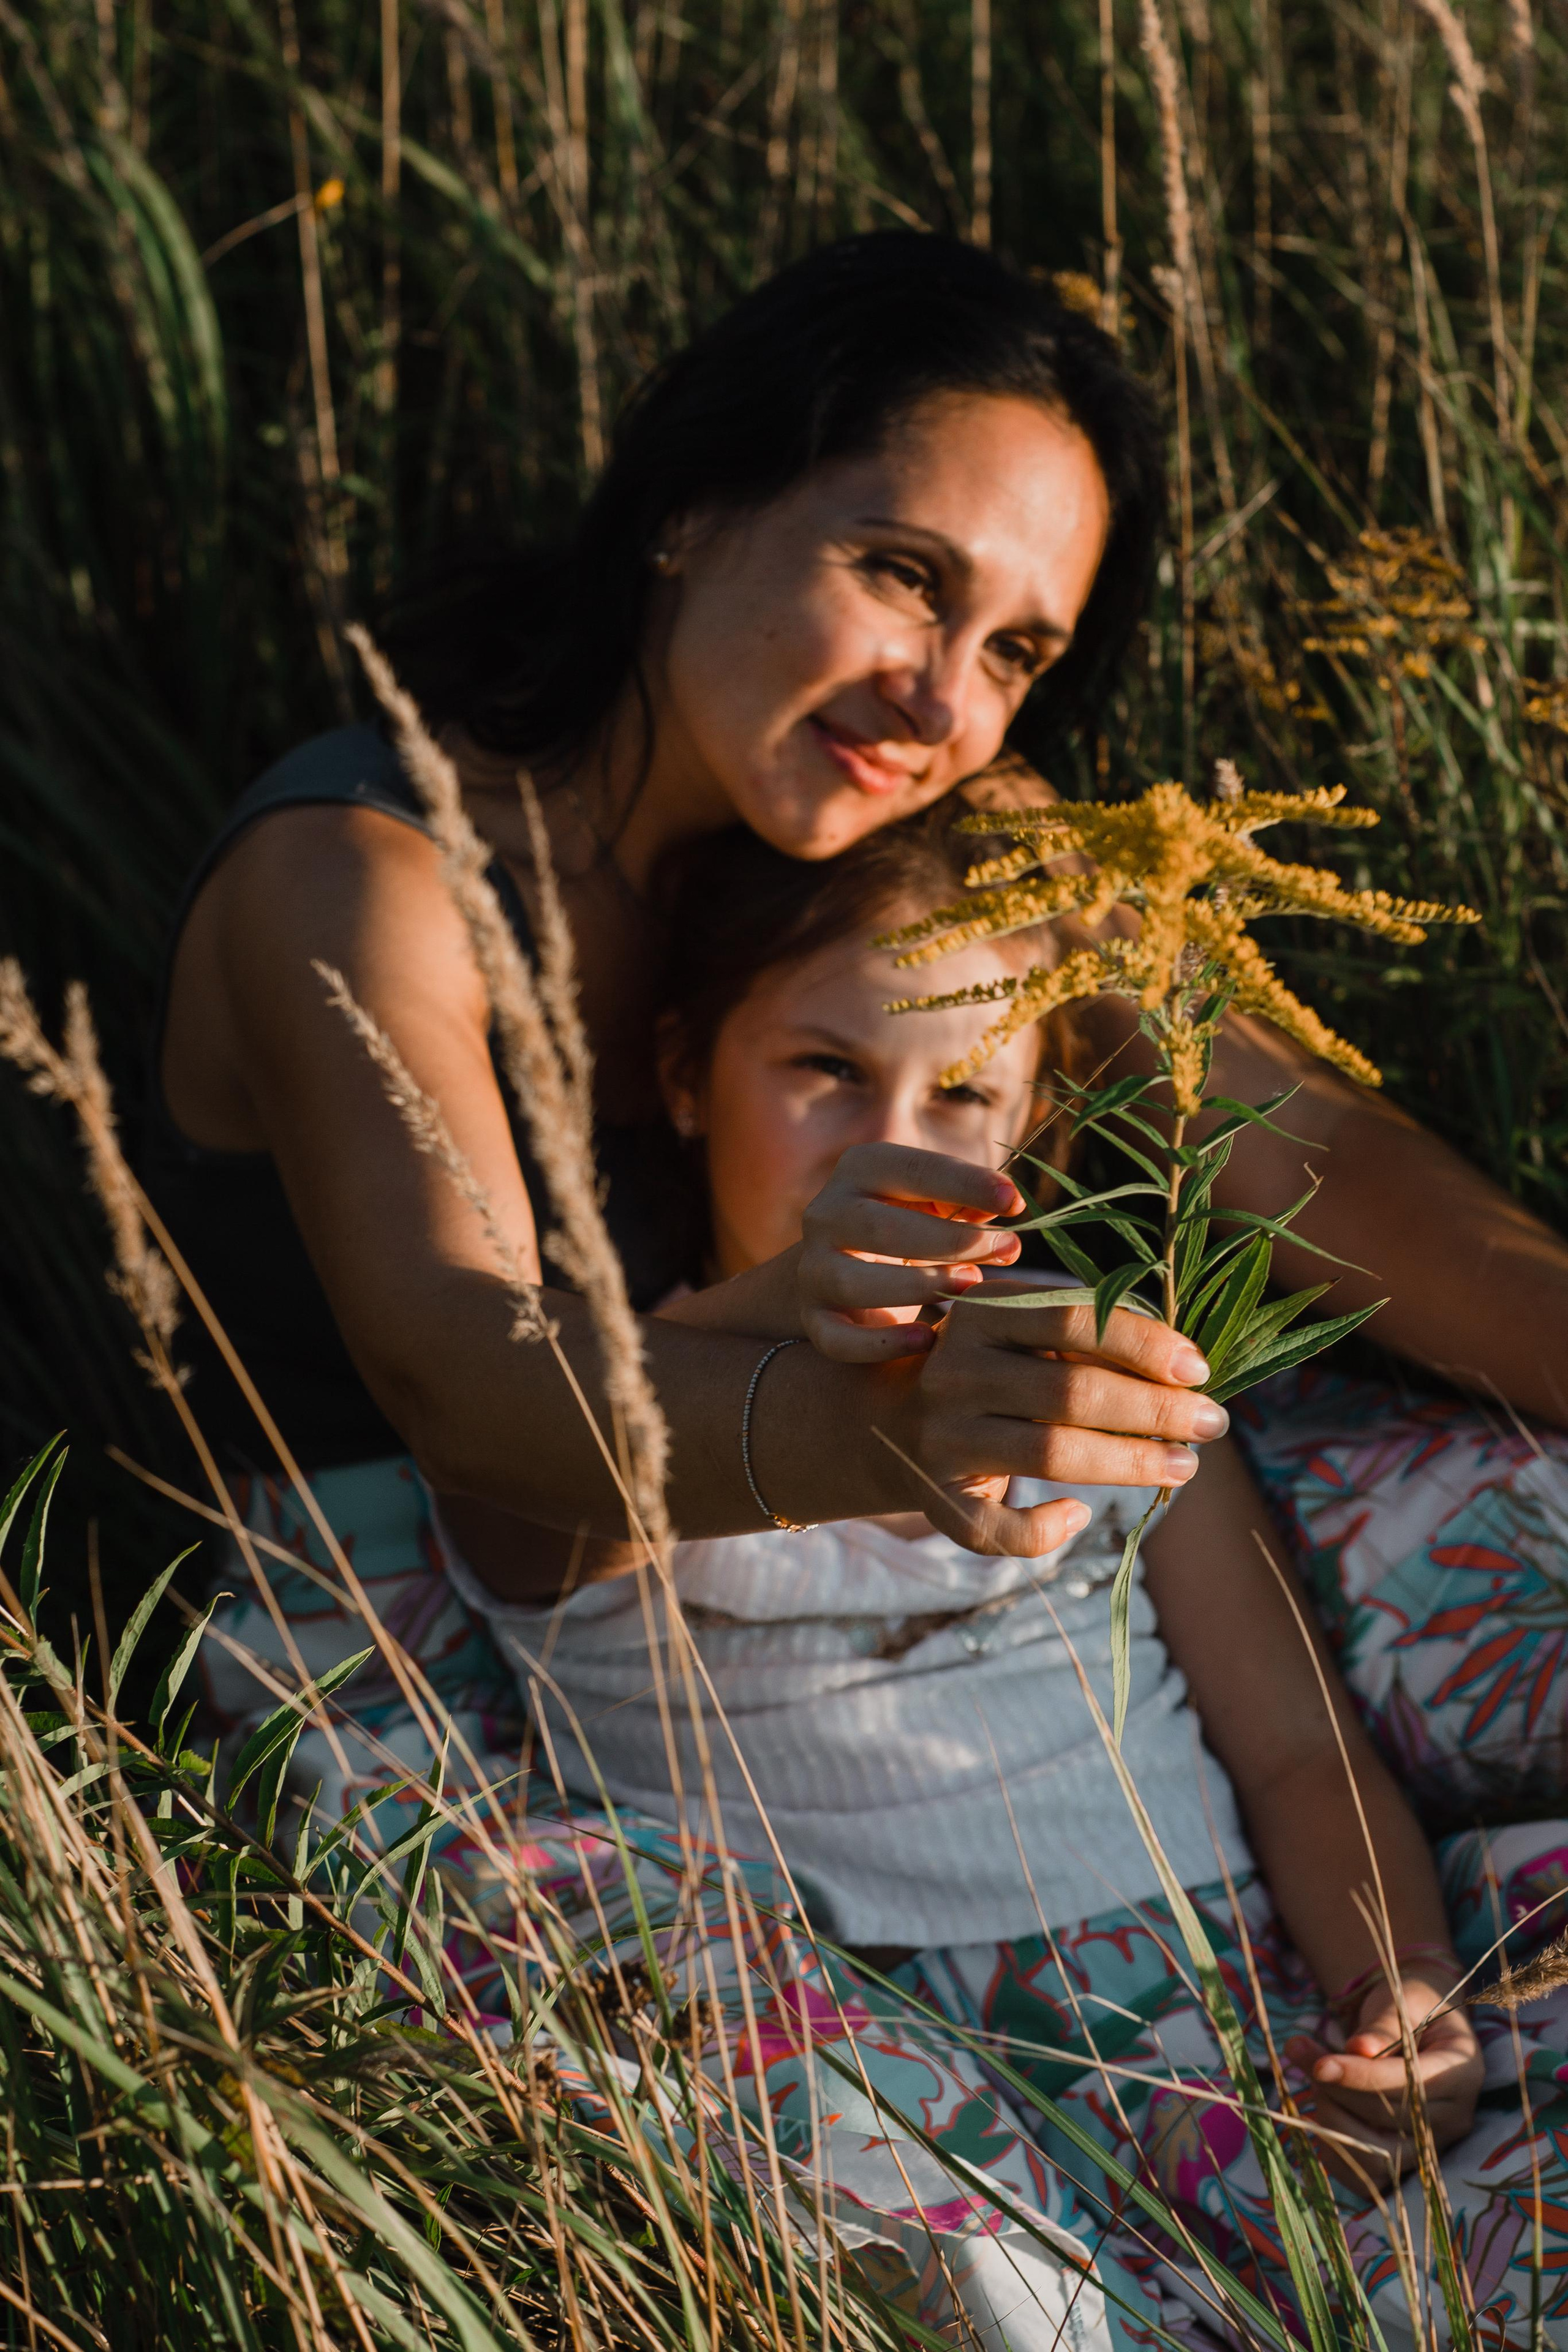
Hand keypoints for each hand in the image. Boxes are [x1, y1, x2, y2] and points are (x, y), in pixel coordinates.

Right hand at [797, 1142, 1027, 1363]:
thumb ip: (971, 1204)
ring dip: (919, 1286)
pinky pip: (837, 1338)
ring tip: (969, 1286)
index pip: (912, 1169)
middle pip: (881, 1226)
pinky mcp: (814, 1318)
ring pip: (853, 1281)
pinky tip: (925, 1341)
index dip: (966, 1183)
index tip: (1015, 1201)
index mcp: (859, 1170)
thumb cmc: (911, 1228)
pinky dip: (881, 1344)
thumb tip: (1010, 1216)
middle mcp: (825, 1213)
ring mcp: (813, 1268)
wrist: (848, 1271)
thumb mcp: (936, 1206)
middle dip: (952, 1240)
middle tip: (1007, 1248)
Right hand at [881, 1279, 1226, 1556]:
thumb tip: (1179, 1369)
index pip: (1072, 1320)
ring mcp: (942, 1438)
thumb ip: (1078, 1335)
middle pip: (1071, 1393)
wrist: (880, 1419)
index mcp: (979, 1315)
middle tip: (1211, 1422)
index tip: (1198, 1368)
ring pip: (1050, 1455)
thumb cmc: (980, 1366)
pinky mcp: (936, 1497)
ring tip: (1184, 1466)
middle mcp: (954, 1373)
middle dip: (1155, 1410)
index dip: (1143, 1344)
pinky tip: (1079, 1515)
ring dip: (1130, 1464)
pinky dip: (1044, 1529)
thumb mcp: (1013, 1329)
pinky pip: (997, 1528)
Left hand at [1286, 1970, 1481, 2194]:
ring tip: (1311, 2078)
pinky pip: (1368, 2179)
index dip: (1361, 2077)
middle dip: (1337, 2089)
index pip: (1411, 2087)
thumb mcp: (1401, 2001)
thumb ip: (1383, 2025)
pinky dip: (1334, 2152)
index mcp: (1462, 2072)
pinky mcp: (1406, 2163)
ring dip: (1331, 2120)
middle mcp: (1455, 2118)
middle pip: (1389, 2120)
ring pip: (1378, 2156)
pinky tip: (1312, 2116)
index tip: (1320, 2064)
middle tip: (1303, 2053)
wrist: (1416, 2024)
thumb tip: (1359, 2049)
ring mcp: (1432, 2146)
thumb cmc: (1409, 2006)